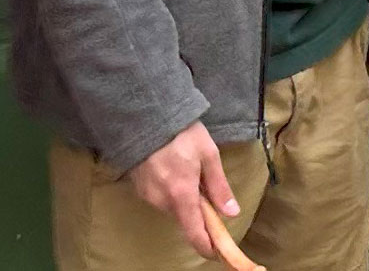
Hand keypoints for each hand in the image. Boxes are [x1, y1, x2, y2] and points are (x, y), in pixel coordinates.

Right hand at [125, 124, 237, 262]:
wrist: (143, 115)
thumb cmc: (180, 132)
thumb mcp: (208, 154)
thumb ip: (219, 187)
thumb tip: (231, 213)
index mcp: (181, 194)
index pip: (194, 232)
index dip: (207, 246)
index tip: (217, 252)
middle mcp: (161, 200)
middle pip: (184, 218)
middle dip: (197, 209)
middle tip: (204, 185)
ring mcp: (147, 194)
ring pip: (171, 206)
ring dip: (182, 197)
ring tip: (187, 170)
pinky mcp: (137, 187)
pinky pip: (159, 197)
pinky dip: (169, 190)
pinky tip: (172, 169)